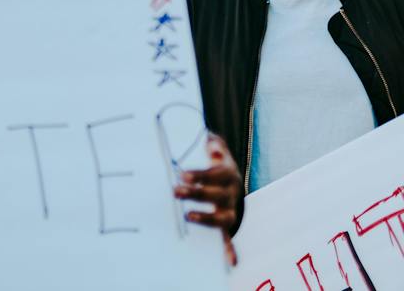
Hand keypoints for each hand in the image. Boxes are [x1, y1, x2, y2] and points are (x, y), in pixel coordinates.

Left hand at [175, 132, 241, 265]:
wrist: (230, 181)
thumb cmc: (216, 164)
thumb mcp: (217, 151)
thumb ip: (214, 145)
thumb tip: (211, 143)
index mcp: (228, 175)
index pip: (215, 175)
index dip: (200, 175)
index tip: (182, 175)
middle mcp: (231, 194)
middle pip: (217, 195)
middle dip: (197, 194)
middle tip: (175, 191)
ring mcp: (229, 210)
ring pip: (223, 217)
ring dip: (207, 218)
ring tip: (189, 216)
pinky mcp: (225, 225)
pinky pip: (229, 238)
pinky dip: (230, 250)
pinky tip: (230, 261)